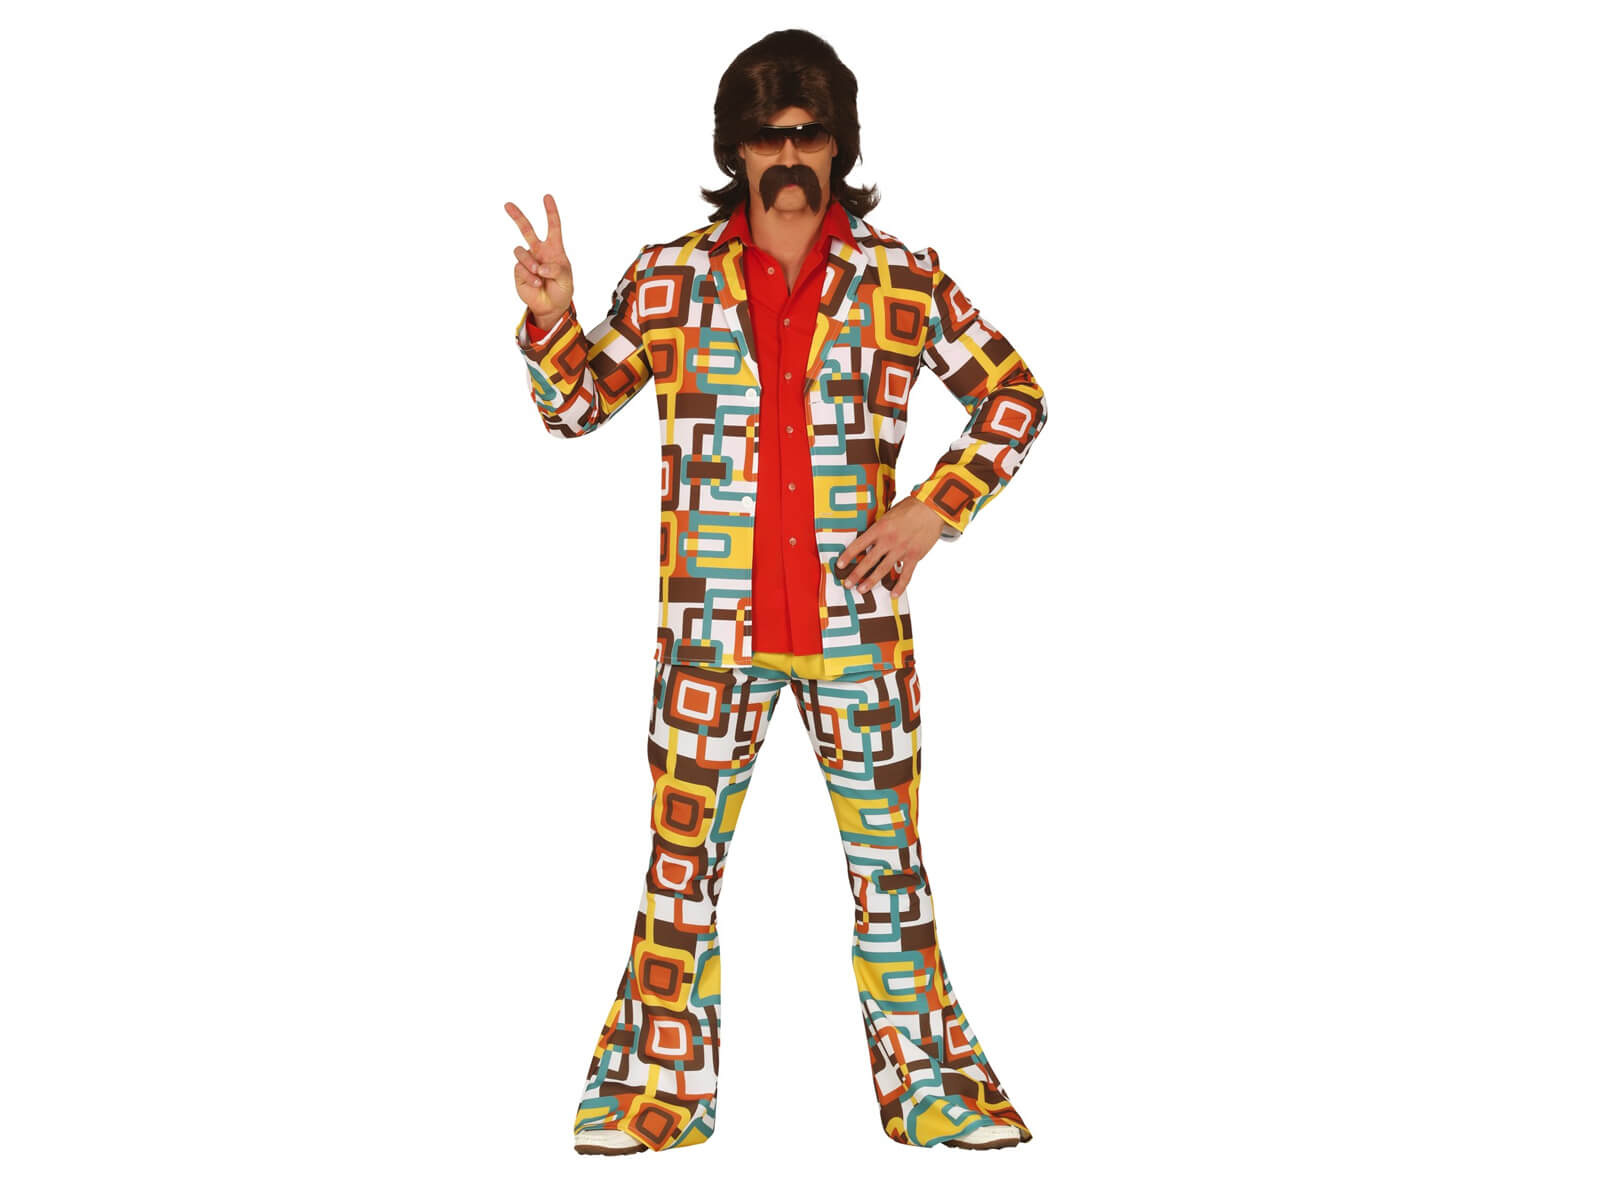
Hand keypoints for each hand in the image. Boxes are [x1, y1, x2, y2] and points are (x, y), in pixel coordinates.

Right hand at [506, 195, 573, 323]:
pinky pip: (520, 268)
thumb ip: (556, 269)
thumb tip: (540, 267)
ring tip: (539, 275)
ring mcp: (527, 260)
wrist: (552, 306)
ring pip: (520, 251)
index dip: (550, 212)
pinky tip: (537, 284)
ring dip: (530, 263)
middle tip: (507, 205)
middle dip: (517, 216)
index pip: (553, 226)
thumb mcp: (566, 278)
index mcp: (553, 248)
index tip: (547, 197)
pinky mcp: (519, 271)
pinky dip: (530, 277)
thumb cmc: (562, 289)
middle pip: (526, 229)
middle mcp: (538, 251)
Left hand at [836, 497, 949, 598]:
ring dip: (871, 582)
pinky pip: (905, 575)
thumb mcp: (889, 513)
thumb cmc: (911, 507)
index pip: (858, 545)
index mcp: (880, 528)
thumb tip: (869, 537)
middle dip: (856, 574)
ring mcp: (901, 550)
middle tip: (847, 584)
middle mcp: (888, 541)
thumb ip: (880, 526)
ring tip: (862, 590)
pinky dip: (900, 586)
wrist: (932, 508)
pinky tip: (893, 595)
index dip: (847, 556)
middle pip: (868, 561)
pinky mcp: (914, 556)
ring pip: (883, 570)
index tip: (839, 565)